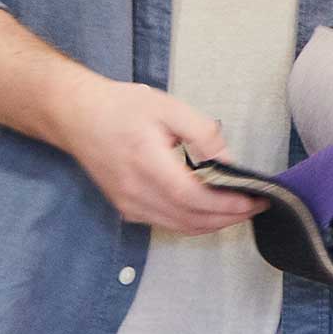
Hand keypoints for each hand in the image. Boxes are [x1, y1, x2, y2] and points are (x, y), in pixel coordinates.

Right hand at [55, 79, 263, 234]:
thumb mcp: (167, 106)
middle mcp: (135, 191)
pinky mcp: (126, 208)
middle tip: (256, 205)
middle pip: (189, 219)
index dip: (226, 204)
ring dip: (213, 224)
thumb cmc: (120, 107)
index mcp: (146, 163)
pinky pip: (165, 223)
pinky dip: (192, 222)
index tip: (254, 200)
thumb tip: (227, 160)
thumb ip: (202, 132)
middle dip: (228, 218)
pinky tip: (209, 210)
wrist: (77, 116)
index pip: (192, 197)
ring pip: (179, 227)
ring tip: (239, 210)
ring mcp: (128, 204)